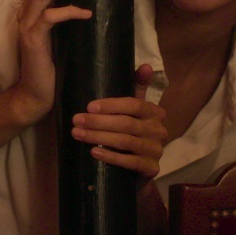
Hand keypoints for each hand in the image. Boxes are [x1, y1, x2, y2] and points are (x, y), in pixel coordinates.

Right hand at [14, 0, 98, 123]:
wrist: (36, 95)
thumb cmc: (53, 66)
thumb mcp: (62, 35)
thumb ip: (66, 16)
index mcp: (31, 9)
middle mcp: (25, 13)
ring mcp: (27, 26)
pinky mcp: (32, 41)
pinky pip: (49, 17)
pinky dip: (69, 11)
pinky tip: (86, 14)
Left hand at [70, 64, 167, 178]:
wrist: (140, 169)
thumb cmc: (132, 133)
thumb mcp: (134, 110)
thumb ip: (137, 87)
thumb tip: (146, 66)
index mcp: (155, 112)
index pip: (134, 104)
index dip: (111, 105)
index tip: (89, 106)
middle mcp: (159, 130)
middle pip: (127, 123)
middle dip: (98, 122)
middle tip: (76, 120)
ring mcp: (157, 150)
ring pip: (125, 141)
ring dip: (99, 138)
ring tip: (78, 134)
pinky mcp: (152, 169)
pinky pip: (130, 162)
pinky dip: (110, 157)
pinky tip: (94, 152)